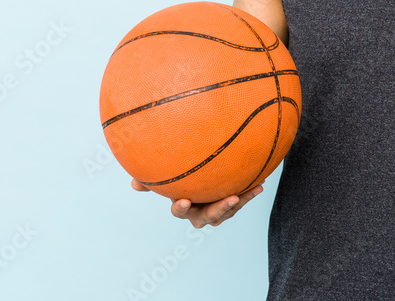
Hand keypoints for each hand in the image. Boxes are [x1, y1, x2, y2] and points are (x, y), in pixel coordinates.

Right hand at [131, 178, 264, 227]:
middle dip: (219, 209)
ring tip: (251, 191)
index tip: (183, 199)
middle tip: (230, 199)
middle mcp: (201, 213)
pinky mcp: (232, 206)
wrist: (205, 179)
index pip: (179, 211)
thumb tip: (133, 183)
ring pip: (228, 211)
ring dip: (240, 202)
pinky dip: (250, 192)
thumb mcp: (168, 178)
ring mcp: (217, 211)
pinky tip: (261, 182)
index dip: (181, 208)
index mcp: (184, 207)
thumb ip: (151, 181)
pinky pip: (242, 200)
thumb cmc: (181, 179)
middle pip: (209, 217)